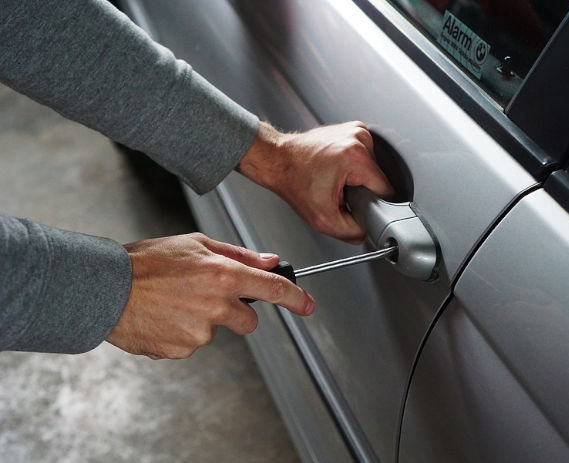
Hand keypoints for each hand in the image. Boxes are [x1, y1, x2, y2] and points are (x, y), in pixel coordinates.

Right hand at [106, 233, 313, 358]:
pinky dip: (181, 333)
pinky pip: (192, 344)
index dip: (296, 299)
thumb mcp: (195, 244)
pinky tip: (163, 317)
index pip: (273, 290)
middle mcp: (216, 305)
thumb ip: (238, 255)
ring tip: (173, 302)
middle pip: (248, 321)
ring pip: (216, 331)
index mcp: (223, 275)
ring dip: (202, 320)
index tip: (307, 305)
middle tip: (205, 296)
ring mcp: (199, 332)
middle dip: (235, 312)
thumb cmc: (146, 262)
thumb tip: (270, 261)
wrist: (104, 289)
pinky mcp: (182, 350)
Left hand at [238, 121, 393, 242]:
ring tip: (336, 179)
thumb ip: (352, 232)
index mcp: (356, 156)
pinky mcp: (353, 130)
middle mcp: (359, 138)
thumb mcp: (323, 220)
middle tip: (339, 192)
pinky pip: (365, 157)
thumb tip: (368, 231)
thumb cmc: (294, 181)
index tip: (355, 204)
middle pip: (379, 179)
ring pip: (373, 169)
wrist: (277, 160)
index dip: (372, 204)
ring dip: (358, 179)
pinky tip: (337, 169)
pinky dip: (354, 167)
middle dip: (362, 190)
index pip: (386, 190)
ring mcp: (357, 131)